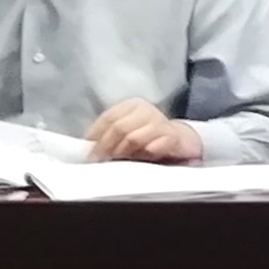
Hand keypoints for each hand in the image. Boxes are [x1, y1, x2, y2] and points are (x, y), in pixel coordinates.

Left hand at [85, 100, 203, 163]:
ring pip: (133, 138)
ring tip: (119, 162)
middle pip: (119, 127)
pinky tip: (142, 158)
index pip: (108, 118)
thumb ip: (110, 135)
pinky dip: (145, 154)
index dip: (95, 136)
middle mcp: (146, 110)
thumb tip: (87, 148)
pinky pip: (154, 146)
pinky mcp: (172, 137)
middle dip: (107, 147)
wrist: (180, 141)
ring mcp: (160, 122)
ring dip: (123, 153)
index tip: (89, 154)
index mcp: (132, 105)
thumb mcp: (127, 131)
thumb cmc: (147, 138)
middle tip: (102, 161)